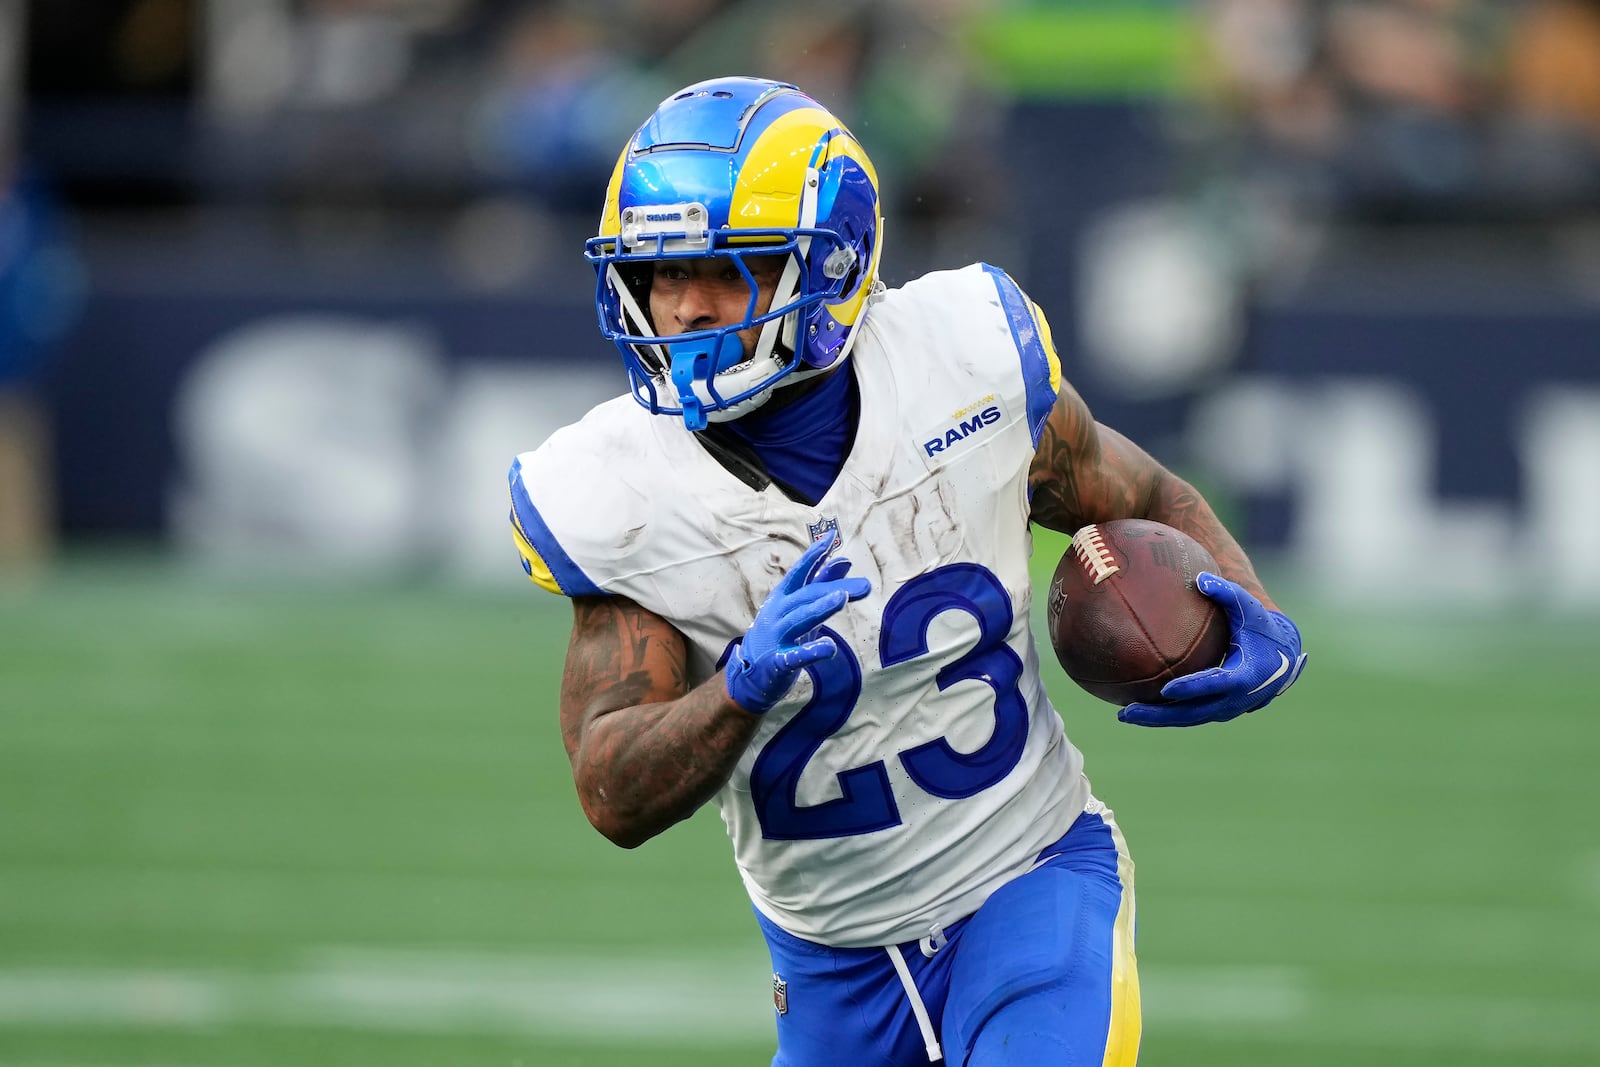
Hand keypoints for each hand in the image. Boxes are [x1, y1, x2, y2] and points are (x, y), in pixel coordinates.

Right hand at [725, 529, 870, 713]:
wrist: (749, 676)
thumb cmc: (779, 636)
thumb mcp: (799, 609)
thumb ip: (821, 585)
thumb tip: (844, 561)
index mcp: (781, 598)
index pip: (799, 572)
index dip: (814, 556)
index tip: (831, 538)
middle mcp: (777, 614)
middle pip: (806, 596)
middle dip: (833, 588)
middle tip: (865, 586)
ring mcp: (776, 638)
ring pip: (799, 619)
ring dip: (820, 608)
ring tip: (841, 598)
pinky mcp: (778, 663)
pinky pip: (795, 656)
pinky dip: (812, 652)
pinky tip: (830, 648)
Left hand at [1119, 572, 1306, 727]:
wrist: (1284, 655)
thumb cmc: (1261, 626)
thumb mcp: (1248, 606)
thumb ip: (1226, 592)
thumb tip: (1200, 578)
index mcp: (1245, 674)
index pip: (1214, 684)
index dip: (1192, 687)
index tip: (1166, 689)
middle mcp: (1236, 699)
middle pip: (1194, 712)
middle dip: (1160, 714)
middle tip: (1128, 711)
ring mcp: (1228, 708)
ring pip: (1189, 719)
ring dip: (1158, 719)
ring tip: (1125, 714)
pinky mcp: (1220, 710)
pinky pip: (1191, 715)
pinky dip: (1167, 715)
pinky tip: (1139, 709)